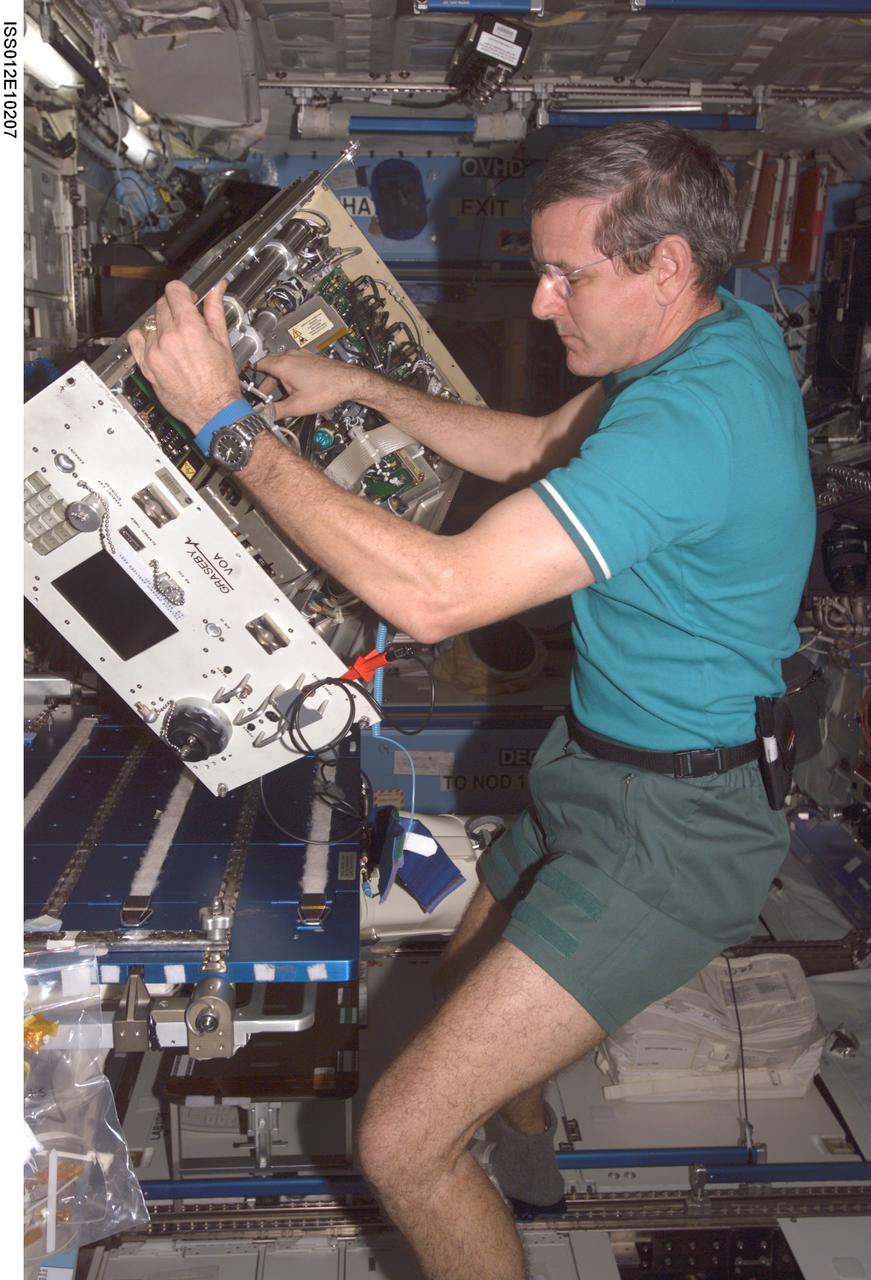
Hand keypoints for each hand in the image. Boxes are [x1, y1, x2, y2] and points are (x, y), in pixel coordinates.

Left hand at [129, 279, 240, 430]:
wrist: (213, 411)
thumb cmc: (220, 383)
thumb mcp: (222, 341)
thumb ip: (215, 311)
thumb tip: (216, 290)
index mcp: (188, 327)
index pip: (174, 290)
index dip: (183, 292)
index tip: (188, 299)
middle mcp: (168, 337)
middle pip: (162, 305)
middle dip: (174, 308)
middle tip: (186, 321)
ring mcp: (154, 352)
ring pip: (150, 322)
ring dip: (161, 324)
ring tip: (175, 338)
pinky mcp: (146, 366)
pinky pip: (135, 340)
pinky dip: (144, 337)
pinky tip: (157, 343)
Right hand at [256, 348, 370, 419]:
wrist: (349, 382)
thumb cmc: (327, 389)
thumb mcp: (297, 406)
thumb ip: (277, 411)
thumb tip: (264, 415)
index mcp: (283, 365)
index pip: (258, 366)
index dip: (254, 378)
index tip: (253, 389)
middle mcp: (290, 356)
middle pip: (270, 366)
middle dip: (267, 382)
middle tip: (267, 396)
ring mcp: (301, 356)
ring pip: (282, 365)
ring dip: (279, 379)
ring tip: (284, 395)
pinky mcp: (310, 359)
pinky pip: (294, 365)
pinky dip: (290, 375)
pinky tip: (297, 388)